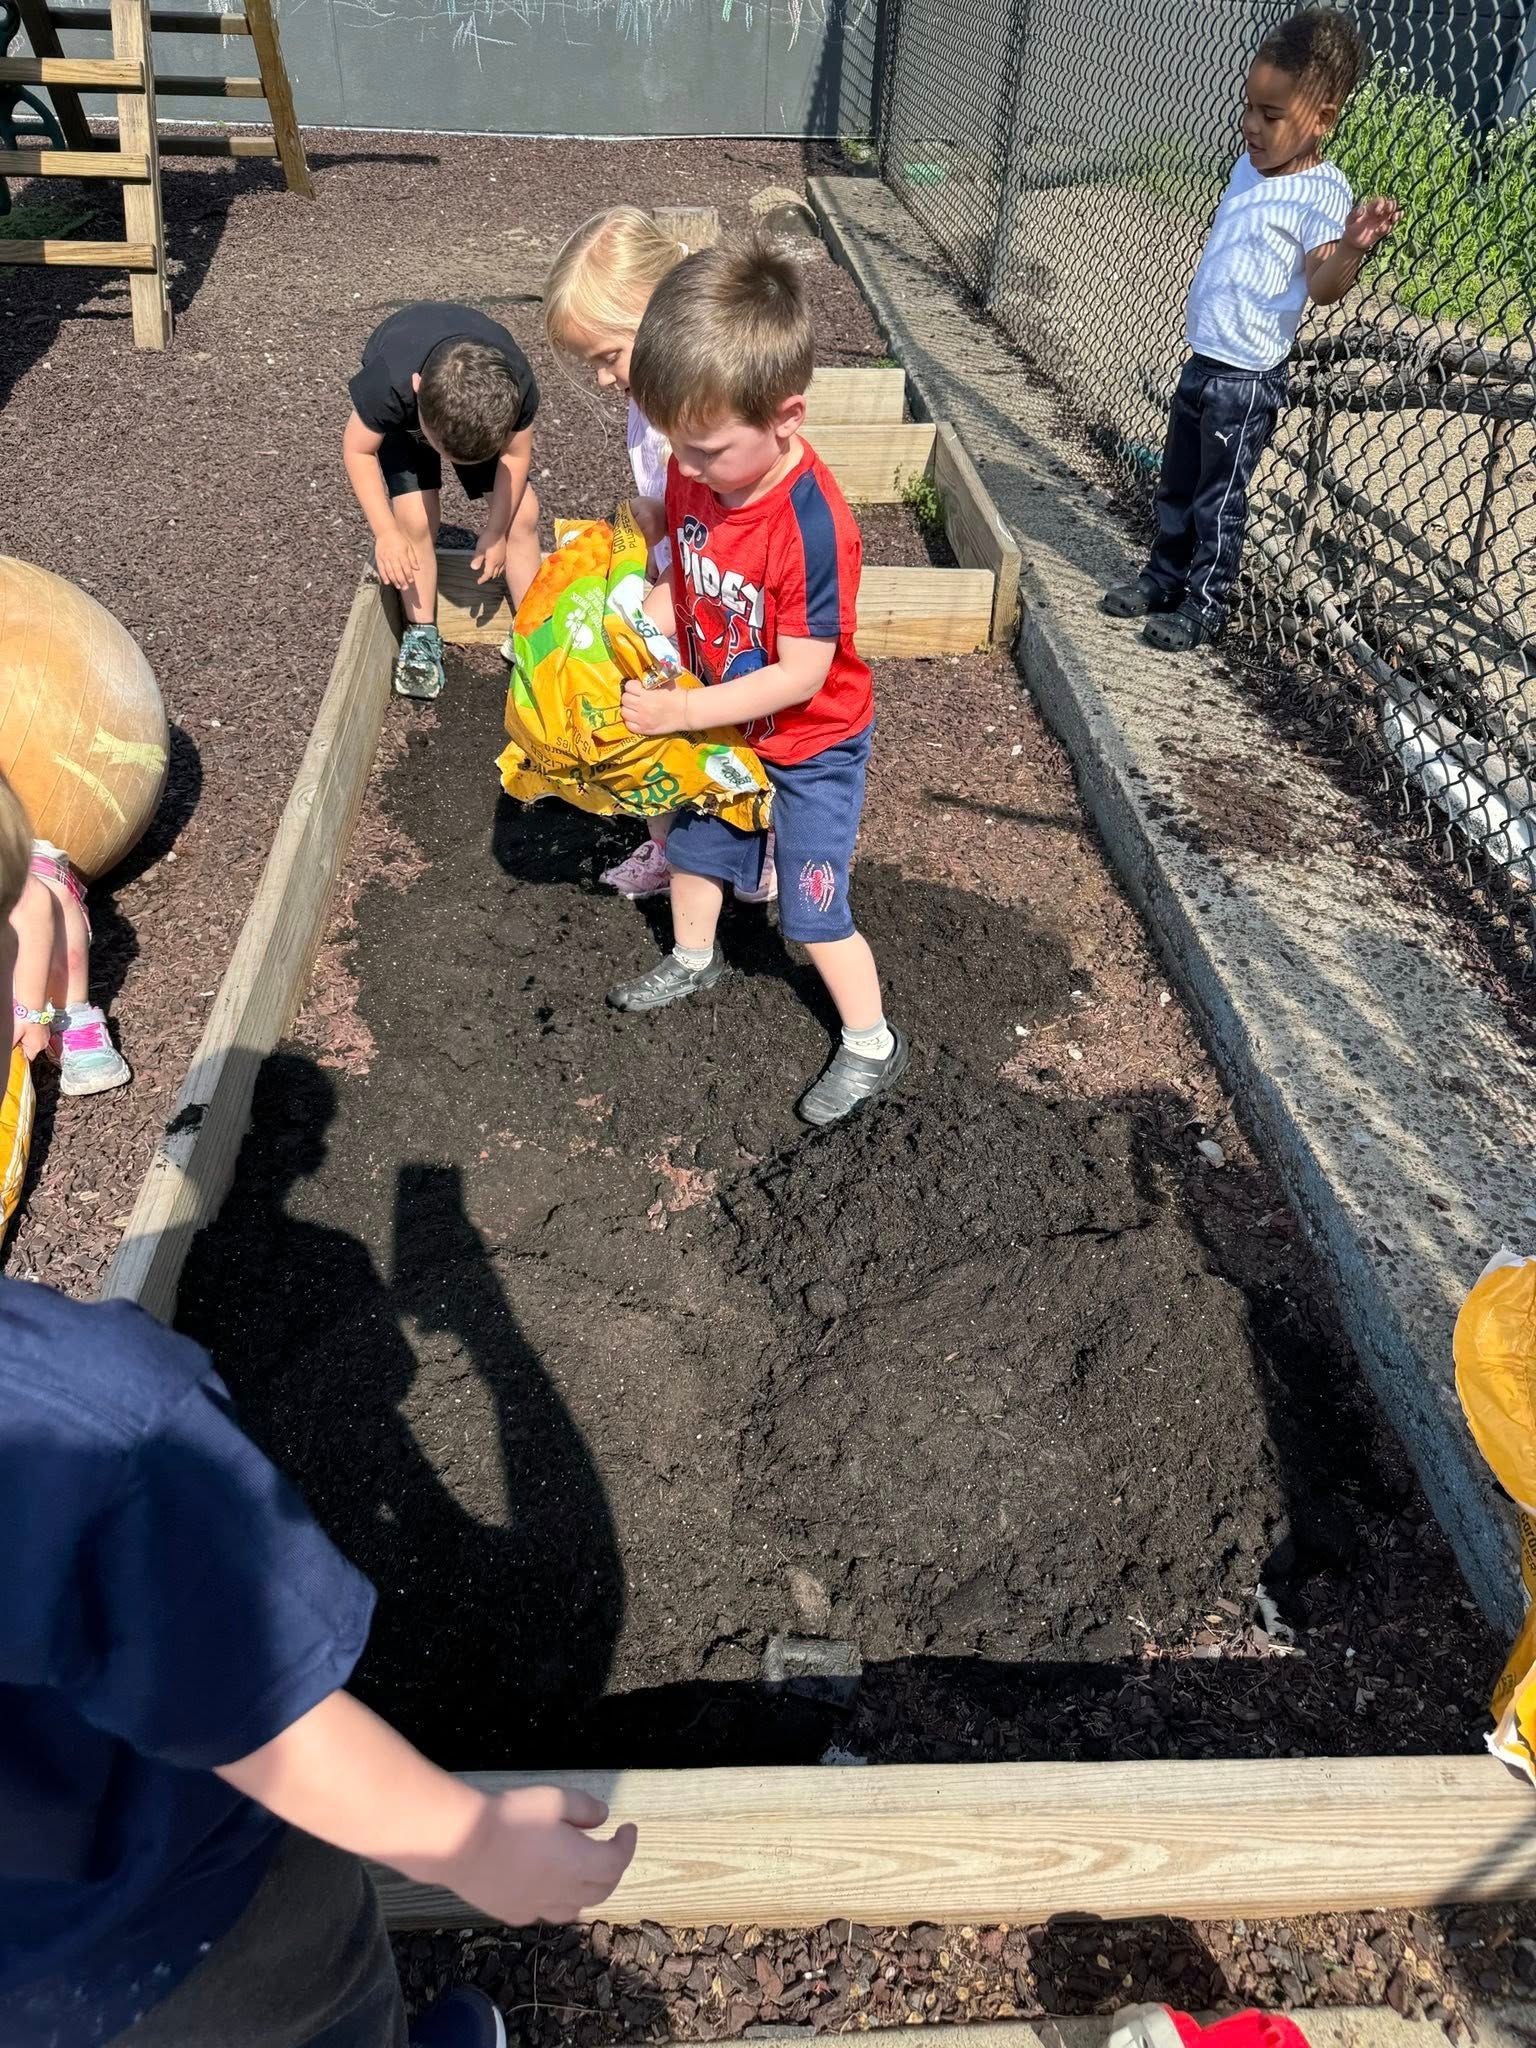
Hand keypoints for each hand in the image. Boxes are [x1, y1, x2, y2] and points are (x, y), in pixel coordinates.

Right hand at [374, 526, 418, 589]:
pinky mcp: (379, 558)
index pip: (406, 566)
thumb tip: (417, 569)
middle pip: (398, 571)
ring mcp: (385, 557)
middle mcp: (393, 556)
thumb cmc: (399, 539)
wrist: (386, 531)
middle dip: (402, 580)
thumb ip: (412, 558)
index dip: (409, 574)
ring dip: (394, 580)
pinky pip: (381, 569)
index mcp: (401, 553)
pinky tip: (387, 582)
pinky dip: (384, 576)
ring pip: (389, 571)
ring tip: (398, 587)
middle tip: (406, 588)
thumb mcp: (408, 546)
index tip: (412, 581)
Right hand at [440, 1785, 636, 1925]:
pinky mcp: (513, 1914)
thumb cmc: (510, 1816)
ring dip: (586, 1890)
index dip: (627, 1845)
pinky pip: (544, 1913)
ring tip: (582, 1870)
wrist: (460, 1843)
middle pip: (601, 1890)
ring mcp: (536, 1908)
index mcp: (579, 1864)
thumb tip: (602, 1818)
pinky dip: (556, 1900)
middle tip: (609, 1849)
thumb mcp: (554, 1799)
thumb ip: (584, 1809)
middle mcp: (562, 1893)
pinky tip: (545, 1885)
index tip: (627, 1829)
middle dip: (612, 1869)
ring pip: (574, 1908)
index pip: (616, 1862)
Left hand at [472, 531, 508, 585]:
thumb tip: (473, 568)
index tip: (478, 582)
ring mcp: (503, 558)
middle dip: (488, 577)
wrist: (497, 530)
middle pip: (494, 574)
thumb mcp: (480, 549)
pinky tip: (496, 566)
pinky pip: (502, 566)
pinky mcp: (504, 554)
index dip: (483, 579)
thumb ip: (477, 559)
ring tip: (489, 574)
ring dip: (494, 574)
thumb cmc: (487, 539)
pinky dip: (499, 569)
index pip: (488, 575)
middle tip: (483, 578)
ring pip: (499, 571)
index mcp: (492, 562)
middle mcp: (499, 562)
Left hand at [621, 678, 688, 736]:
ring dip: (628, 709)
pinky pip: (629, 725)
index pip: (628, 686)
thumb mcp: (665, 683)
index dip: (632, 686)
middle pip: (624, 699)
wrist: (686, 712)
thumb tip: (642, 679)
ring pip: (624, 712)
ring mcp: (642, 719)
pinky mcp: (644, 730)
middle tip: (635, 698)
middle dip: (629, 696)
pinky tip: (637, 718)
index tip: (637, 687)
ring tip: (635, 709)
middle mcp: (642, 707)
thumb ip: (652, 680)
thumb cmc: (677, 696)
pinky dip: (631, 721)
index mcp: (647, 694)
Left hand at [1343, 196, 1399, 250]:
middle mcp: (1380, 212)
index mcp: (1372, 206)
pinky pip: (1390, 227)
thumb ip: (1355, 213)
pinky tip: (1379, 231)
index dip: (1381, 204)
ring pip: (1396, 214)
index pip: (1381, 200)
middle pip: (1392, 204)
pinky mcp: (1384, 230)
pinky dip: (1388, 228)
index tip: (1376, 212)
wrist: (1353, 240)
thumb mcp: (1350, 219)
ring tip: (1393, 219)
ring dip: (1398, 215)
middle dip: (1393, 206)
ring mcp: (1383, 220)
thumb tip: (1361, 208)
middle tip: (1390, 212)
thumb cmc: (1351, 226)